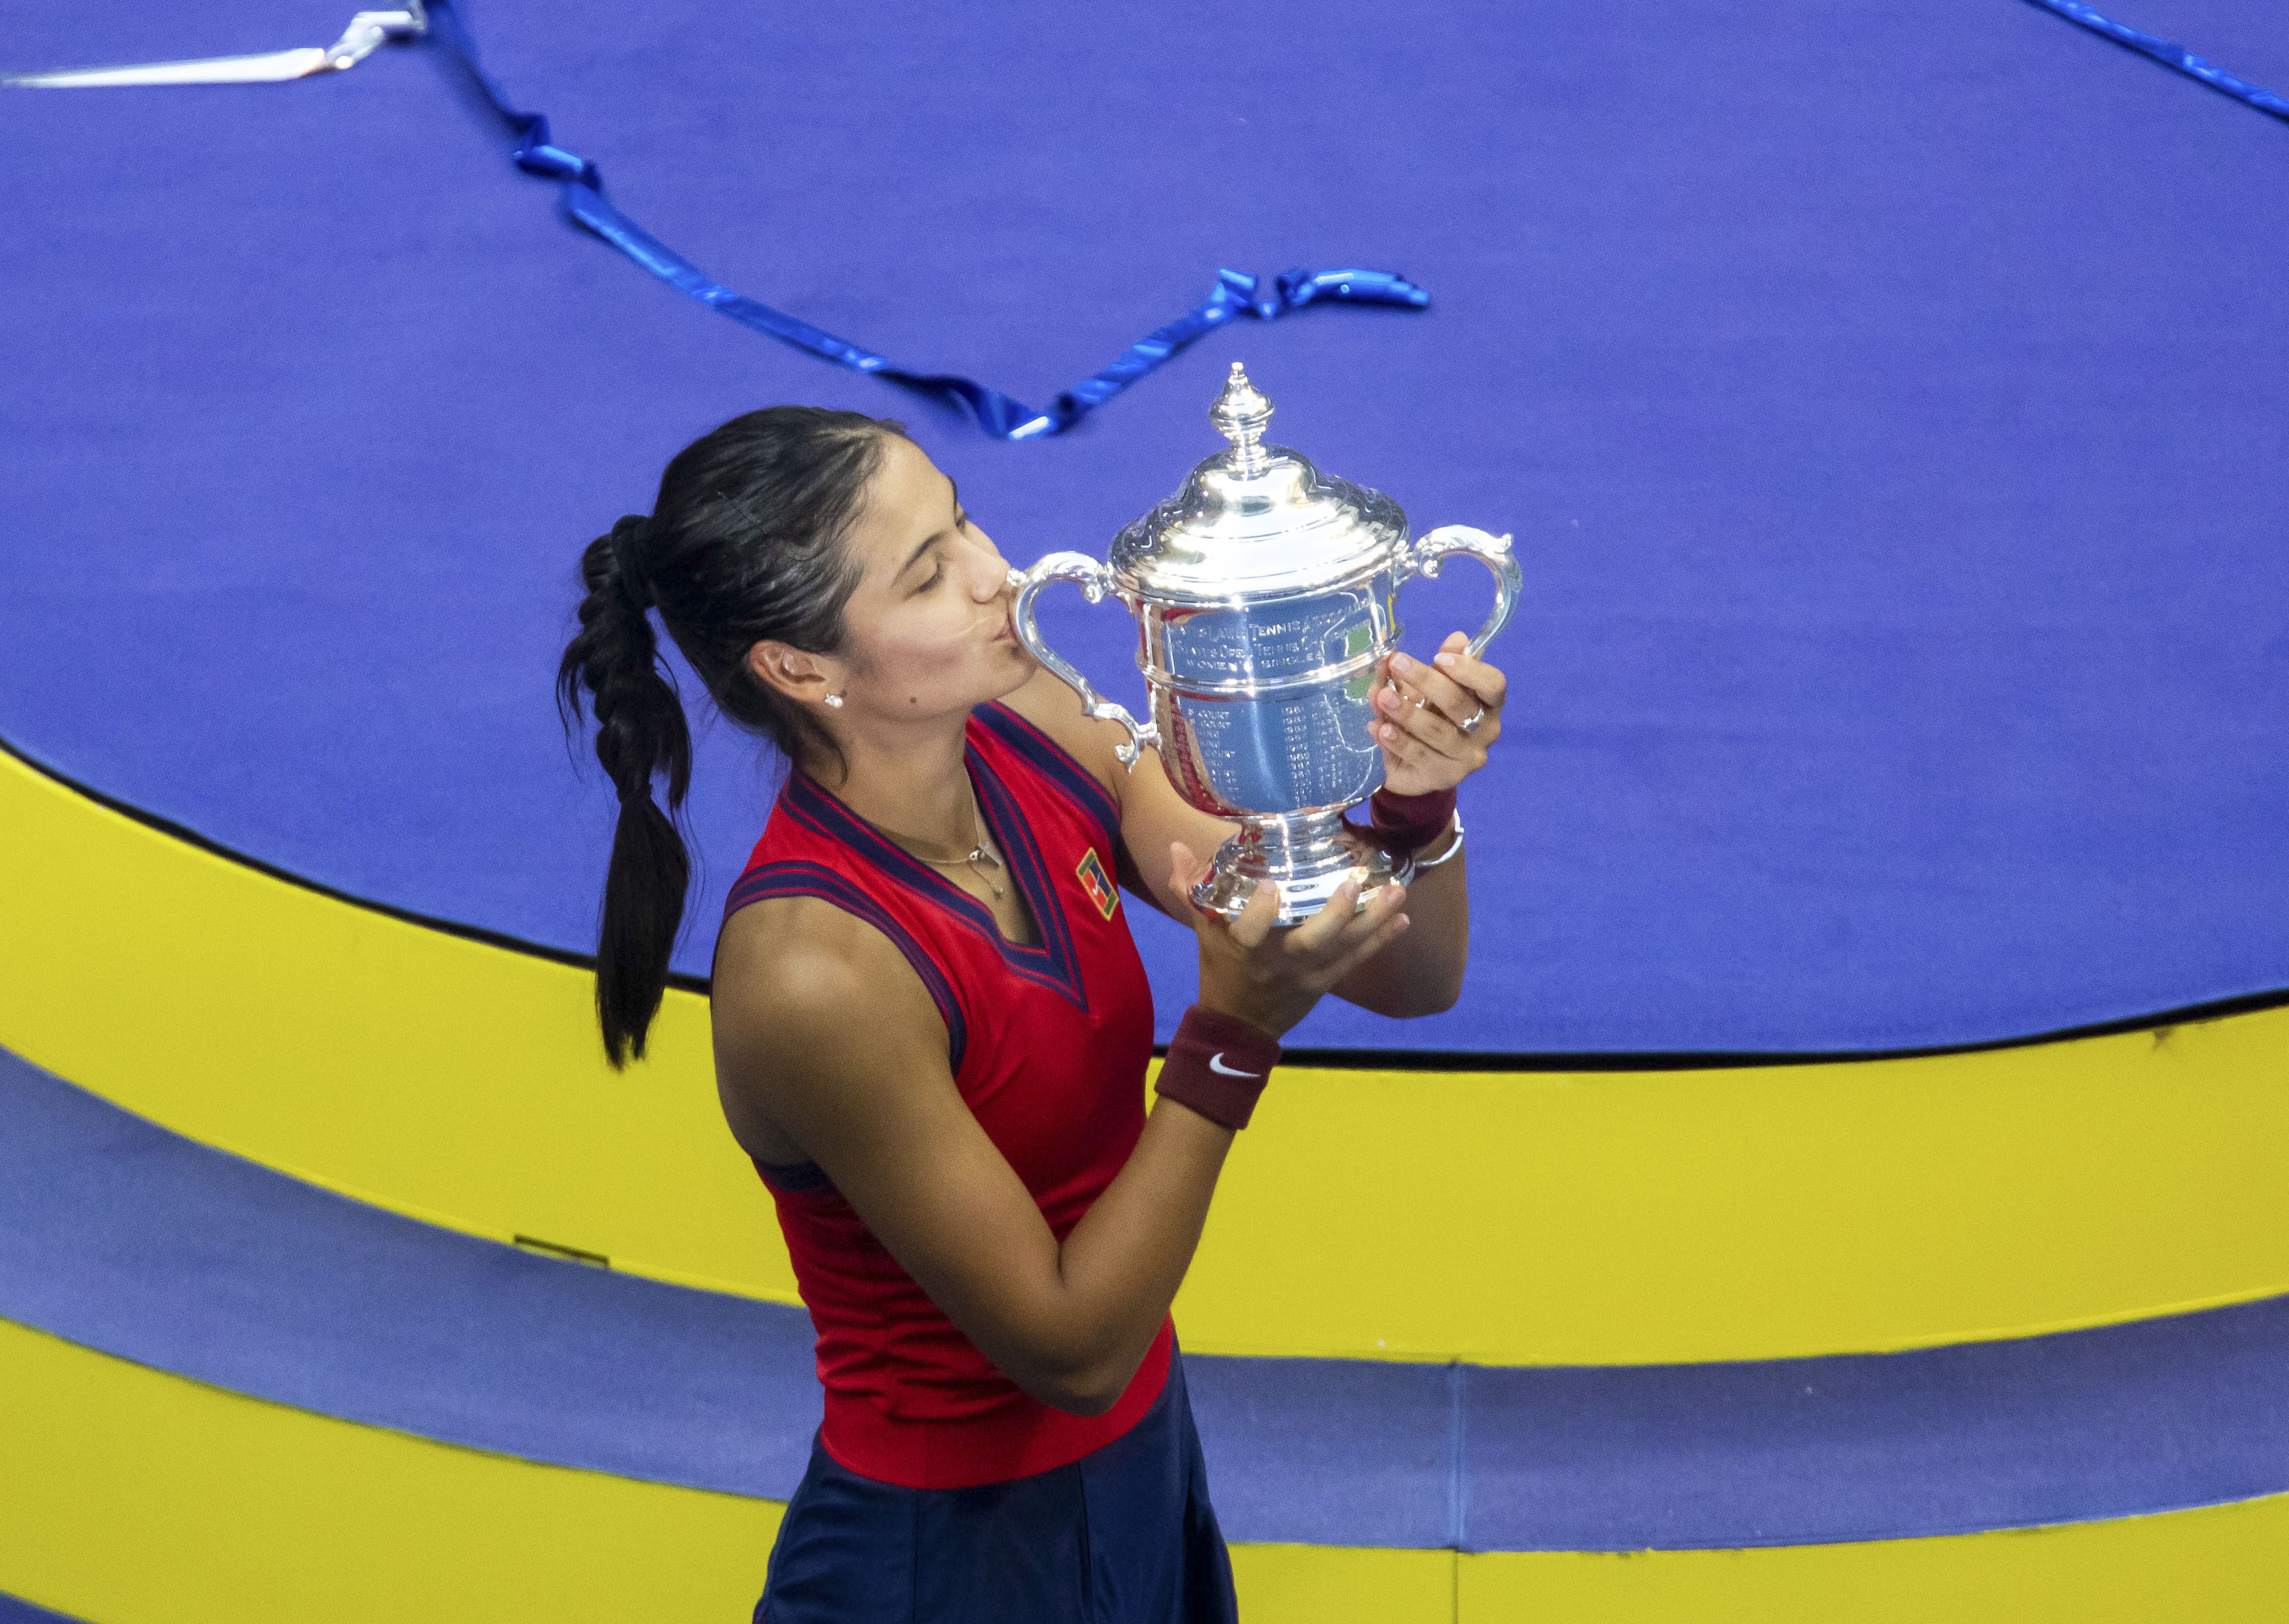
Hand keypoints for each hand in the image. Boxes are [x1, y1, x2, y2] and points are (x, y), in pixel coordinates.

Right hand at [1168, 842, 1411, 1038]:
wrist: (1240, 1025)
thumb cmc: (1220, 968)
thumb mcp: (1202, 930)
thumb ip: (1190, 886)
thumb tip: (1177, 845)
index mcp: (1241, 947)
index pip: (1248, 931)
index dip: (1261, 911)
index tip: (1273, 884)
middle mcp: (1277, 961)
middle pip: (1310, 940)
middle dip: (1335, 913)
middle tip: (1354, 883)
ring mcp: (1305, 975)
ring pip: (1342, 948)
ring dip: (1372, 921)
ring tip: (1397, 893)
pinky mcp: (1324, 982)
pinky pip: (1355, 961)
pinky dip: (1380, 941)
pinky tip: (1403, 919)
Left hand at [1372, 631, 1507, 796]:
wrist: (1414, 767)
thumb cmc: (1429, 717)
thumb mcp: (1433, 688)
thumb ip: (1443, 665)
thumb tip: (1458, 638)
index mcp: (1490, 705)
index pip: (1494, 684)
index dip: (1468, 670)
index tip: (1438, 658)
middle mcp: (1486, 732)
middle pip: (1460, 704)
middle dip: (1426, 681)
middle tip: (1396, 664)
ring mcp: (1466, 758)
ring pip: (1438, 732)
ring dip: (1407, 712)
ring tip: (1382, 697)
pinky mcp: (1443, 777)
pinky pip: (1419, 755)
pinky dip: (1397, 740)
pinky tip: (1379, 727)